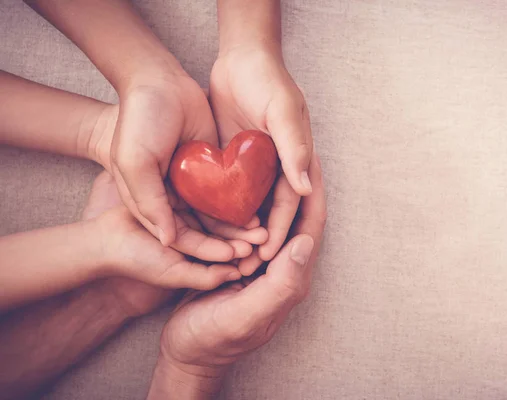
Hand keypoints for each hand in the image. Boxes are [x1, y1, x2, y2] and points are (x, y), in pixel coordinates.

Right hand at [83, 172, 242, 311]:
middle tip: (264, 232)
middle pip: (224, 230)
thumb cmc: (136, 261)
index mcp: (198, 256)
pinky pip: (201, 191)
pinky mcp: (179, 193)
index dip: (240, 250)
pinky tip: (234, 188)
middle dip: (243, 232)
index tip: (257, 249)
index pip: (224, 252)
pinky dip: (215, 192)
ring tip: (254, 214)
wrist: (101, 239)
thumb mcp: (172, 274)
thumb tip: (235, 274)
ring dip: (235, 213)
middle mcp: (196, 235)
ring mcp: (188, 213)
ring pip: (216, 210)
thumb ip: (202, 276)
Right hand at [89, 98, 268, 261]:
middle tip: (253, 252)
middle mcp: (172, 198)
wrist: (158, 81)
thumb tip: (168, 240)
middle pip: (201, 231)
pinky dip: (241, 206)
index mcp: (150, 202)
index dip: (203, 250)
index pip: (178, 238)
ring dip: (237, 229)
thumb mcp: (134, 162)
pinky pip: (227, 193)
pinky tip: (260, 215)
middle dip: (226, 243)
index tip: (230, 259)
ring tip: (261, 237)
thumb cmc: (138, 122)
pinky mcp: (211, 169)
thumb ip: (148, 201)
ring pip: (217, 215)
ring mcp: (192, 184)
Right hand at [147, 153, 325, 398]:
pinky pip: (253, 223)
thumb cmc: (214, 339)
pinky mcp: (242, 258)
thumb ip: (279, 284)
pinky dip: (252, 199)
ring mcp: (263, 261)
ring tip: (272, 150)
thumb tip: (305, 243)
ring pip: (276, 215)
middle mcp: (282, 265)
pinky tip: (241, 178)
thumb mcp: (244, 315)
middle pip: (298, 215)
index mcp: (290, 276)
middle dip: (299, 180)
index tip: (312, 155)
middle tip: (294, 142)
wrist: (187, 352)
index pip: (310, 226)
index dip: (314, 191)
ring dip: (277, 185)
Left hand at [210, 43, 313, 274]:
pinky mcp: (231, 162)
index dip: (280, 231)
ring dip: (238, 232)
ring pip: (246, 207)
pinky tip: (206, 229)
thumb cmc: (268, 81)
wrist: (240, 58)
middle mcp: (276, 169)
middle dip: (259, 240)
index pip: (288, 204)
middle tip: (244, 268)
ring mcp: (253, 168)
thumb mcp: (284, 111)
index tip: (266, 256)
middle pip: (268, 213)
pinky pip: (226, 192)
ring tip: (224, 257)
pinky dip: (220, 211)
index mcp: (294, 161)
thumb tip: (305, 188)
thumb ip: (295, 148)